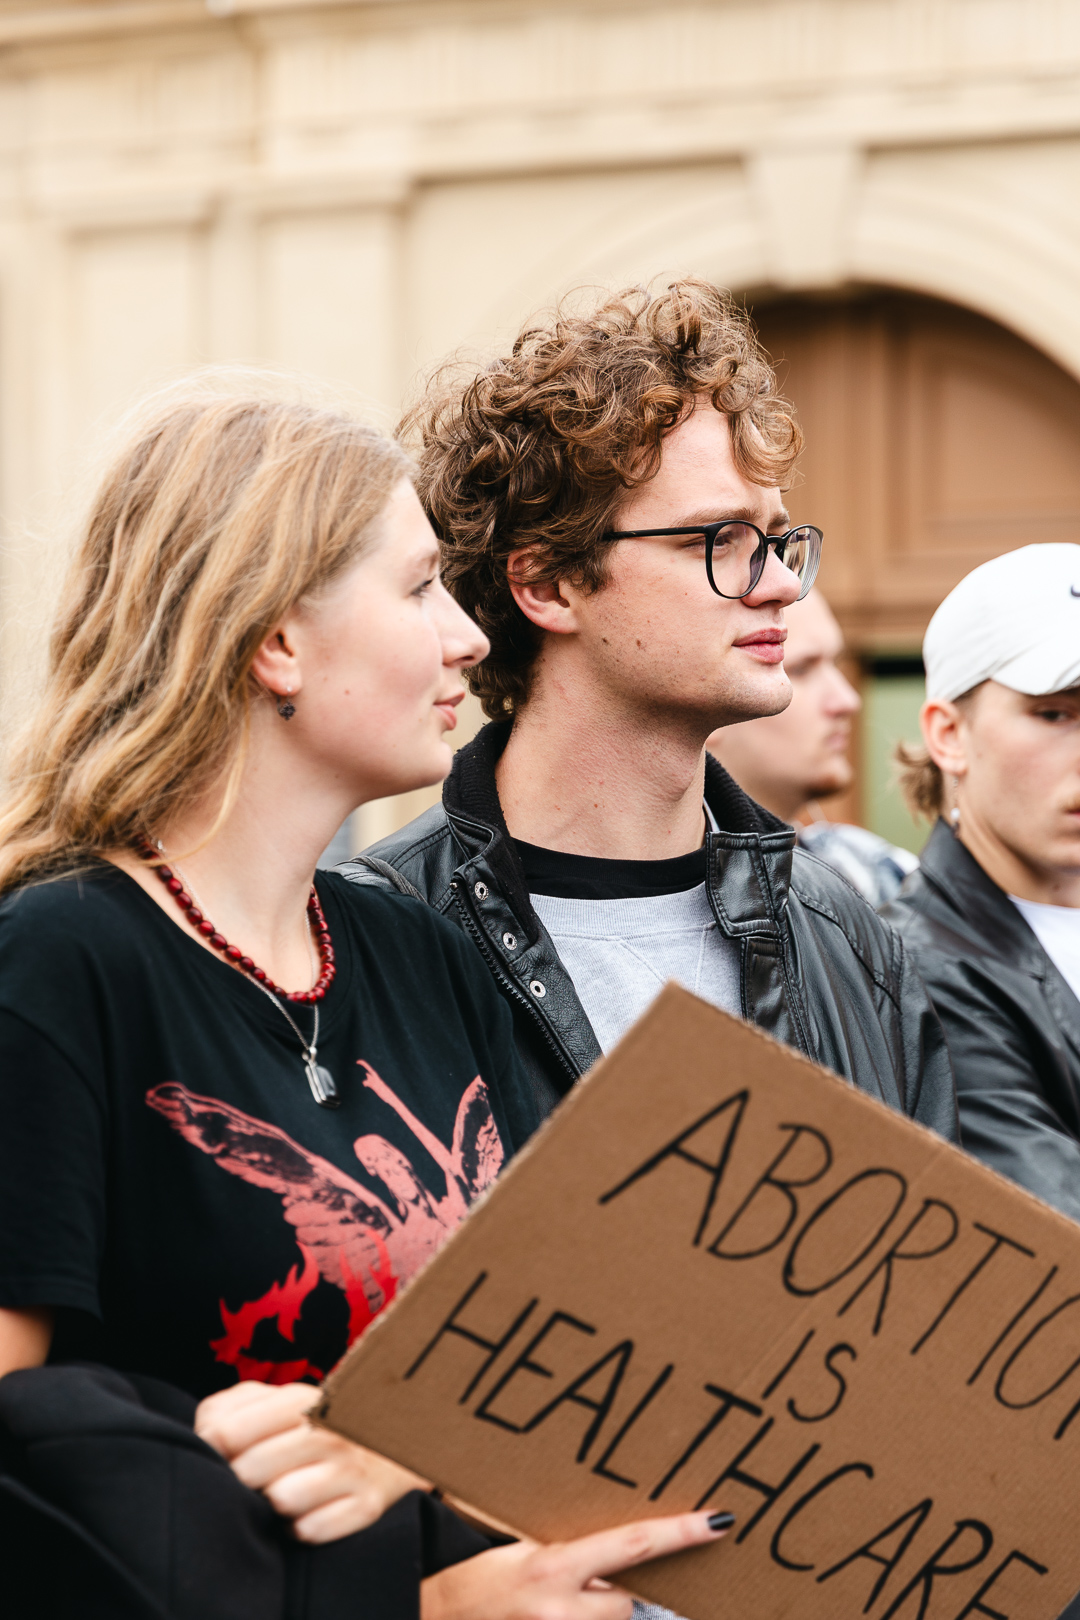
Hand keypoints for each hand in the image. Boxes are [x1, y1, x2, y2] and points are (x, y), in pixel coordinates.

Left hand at [195, 1380, 429, 1542]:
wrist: (386, 1447)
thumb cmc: (307, 1429)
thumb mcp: (270, 1404)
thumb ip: (228, 1410)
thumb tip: (205, 1438)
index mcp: (301, 1399)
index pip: (228, 1431)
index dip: (213, 1450)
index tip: (218, 1455)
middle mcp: (329, 1429)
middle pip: (251, 1469)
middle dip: (239, 1481)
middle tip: (248, 1481)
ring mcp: (351, 1467)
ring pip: (283, 1500)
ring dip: (272, 1507)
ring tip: (277, 1496)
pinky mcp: (366, 1505)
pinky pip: (312, 1531)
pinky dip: (301, 1529)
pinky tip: (304, 1514)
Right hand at [420, 1508, 733, 1619]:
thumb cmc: (478, 1581)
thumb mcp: (524, 1548)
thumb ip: (572, 1549)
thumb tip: (624, 1541)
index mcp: (553, 1567)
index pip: (633, 1546)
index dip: (680, 1534)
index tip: (719, 1521)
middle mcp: (563, 1611)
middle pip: (628, 1599)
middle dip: (614, 1590)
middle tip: (582, 1582)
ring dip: (598, 1613)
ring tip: (554, 1607)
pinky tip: (554, 1615)